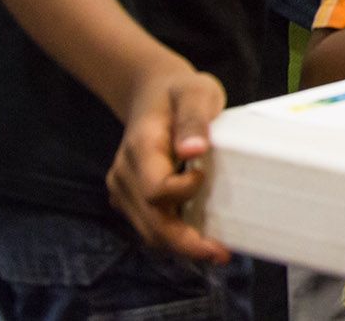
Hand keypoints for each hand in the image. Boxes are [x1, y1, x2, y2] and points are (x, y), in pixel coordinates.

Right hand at [108, 62, 231, 263]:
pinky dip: (171, 236)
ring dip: (179, 245)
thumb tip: (193, 150)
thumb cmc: (180, 92)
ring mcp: (123, 187)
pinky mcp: (129, 196)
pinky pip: (148, 225)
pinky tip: (198, 237)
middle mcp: (124, 173)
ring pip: (147, 230)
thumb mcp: (195, 92)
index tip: (204, 176)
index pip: (156, 189)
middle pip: (150, 222)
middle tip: (220, 253)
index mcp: (140, 148)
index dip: (182, 193)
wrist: (152, 92)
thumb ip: (194, 119)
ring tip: (215, 251)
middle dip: (184, 243)